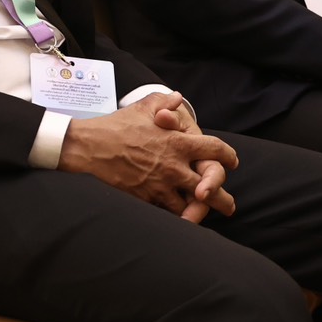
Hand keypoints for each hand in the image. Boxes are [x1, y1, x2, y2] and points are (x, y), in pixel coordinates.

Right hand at [58, 92, 238, 223]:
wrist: (88, 148)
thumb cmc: (116, 126)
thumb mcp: (143, 107)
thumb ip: (165, 103)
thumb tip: (177, 98)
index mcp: (178, 142)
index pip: (215, 150)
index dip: (227, 156)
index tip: (232, 161)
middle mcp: (174, 166)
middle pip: (209, 185)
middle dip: (221, 198)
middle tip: (229, 206)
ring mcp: (160, 185)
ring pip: (189, 205)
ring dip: (200, 212)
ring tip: (206, 218)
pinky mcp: (145, 199)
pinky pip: (166, 213)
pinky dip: (175, 218)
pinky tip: (180, 222)